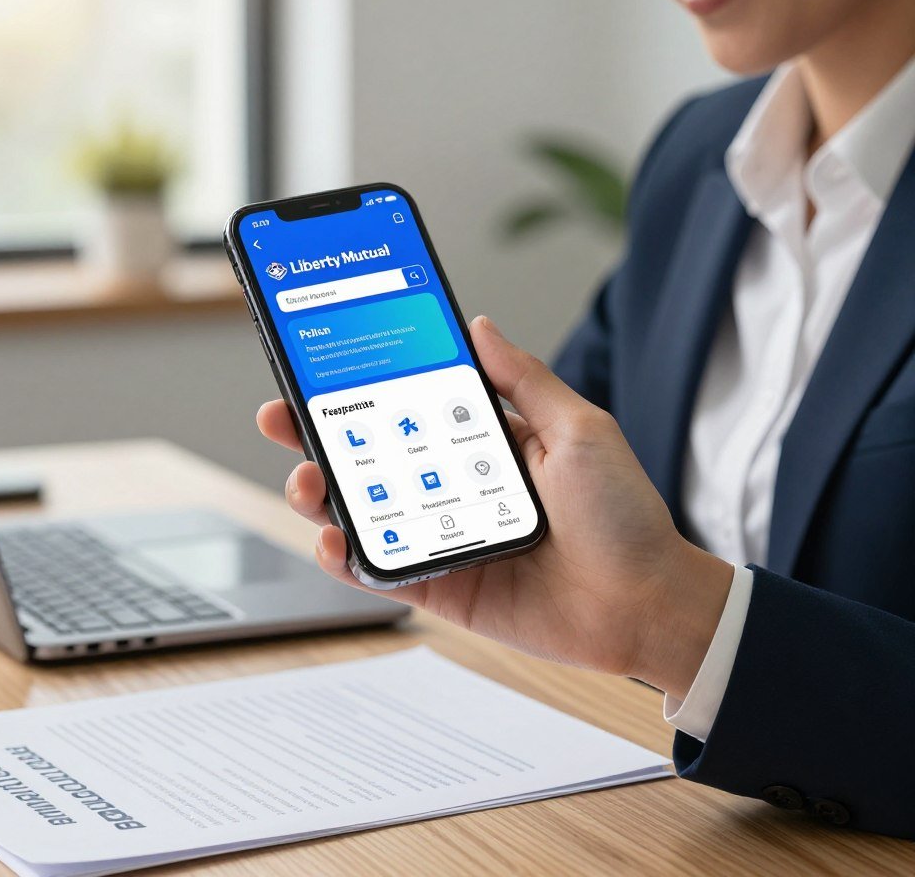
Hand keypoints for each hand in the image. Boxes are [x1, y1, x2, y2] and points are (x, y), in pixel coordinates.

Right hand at [258, 317, 731, 697]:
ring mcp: (444, 536)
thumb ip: (524, 379)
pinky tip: (333, 541)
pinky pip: (383, 570)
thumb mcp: (580, 428)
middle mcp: (455, 485)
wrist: (647, 604)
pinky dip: (348, 558)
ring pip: (365, 510)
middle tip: (283, 416)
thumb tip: (478, 325)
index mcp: (484, 442)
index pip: (409, 405)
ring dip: (322, 493)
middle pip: (371, 455)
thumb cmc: (624, 515)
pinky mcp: (443, 586)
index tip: (321, 364)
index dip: (363, 385)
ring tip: (307, 480)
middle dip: (319, 434)